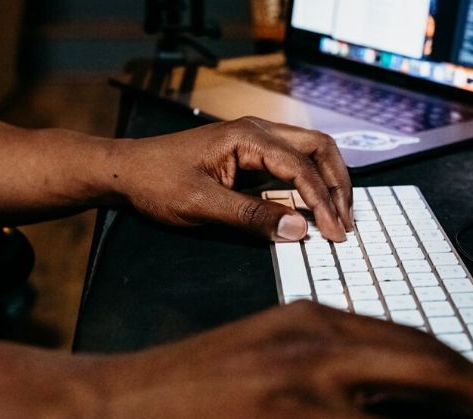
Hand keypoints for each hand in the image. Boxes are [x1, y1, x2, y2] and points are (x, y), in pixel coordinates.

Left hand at [115, 117, 353, 241]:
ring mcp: (255, 139)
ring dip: (328, 182)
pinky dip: (310, 183)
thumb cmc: (156, 183)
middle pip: (319, 148)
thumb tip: (299, 230)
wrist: (126, 171)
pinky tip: (313, 207)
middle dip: (338, 184)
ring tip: (337, 217)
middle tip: (346, 223)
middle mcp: (257, 130)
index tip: (334, 234)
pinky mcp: (250, 153)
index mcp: (247, 137)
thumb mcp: (202, 205)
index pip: (302, 167)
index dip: (323, 202)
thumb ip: (251, 217)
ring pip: (310, 152)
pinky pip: (293, 162)